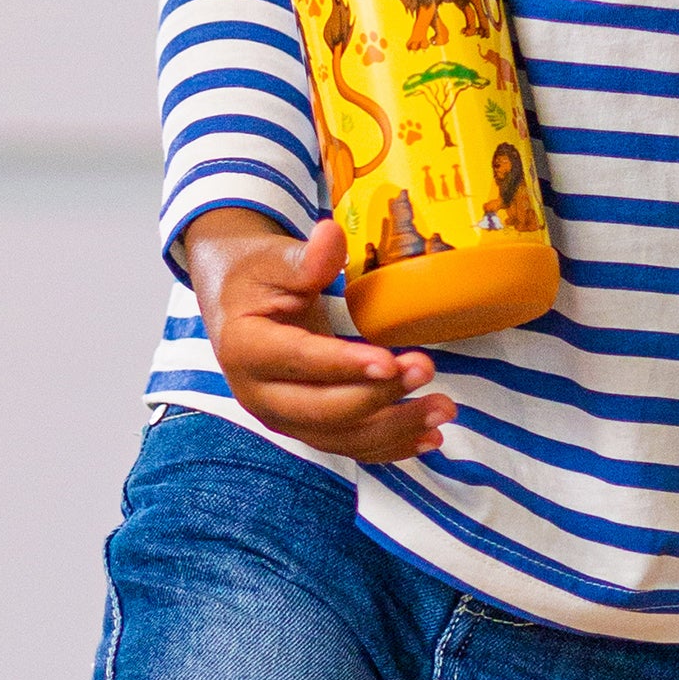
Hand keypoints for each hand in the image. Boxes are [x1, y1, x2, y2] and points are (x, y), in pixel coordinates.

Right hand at [181, 210, 453, 460]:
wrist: (234, 302)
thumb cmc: (254, 276)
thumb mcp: (272, 259)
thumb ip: (304, 258)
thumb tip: (331, 233)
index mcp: (245, 349)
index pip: (299, 362)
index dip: (344, 365)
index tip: (389, 360)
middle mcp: (259, 395)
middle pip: (323, 410)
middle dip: (379, 396)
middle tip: (426, 369)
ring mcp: (283, 418)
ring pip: (342, 438)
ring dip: (396, 427)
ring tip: (444, 408)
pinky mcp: (306, 428)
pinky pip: (351, 446)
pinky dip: (391, 446)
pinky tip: (430, 437)